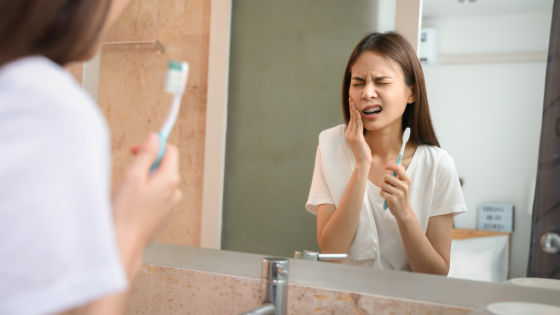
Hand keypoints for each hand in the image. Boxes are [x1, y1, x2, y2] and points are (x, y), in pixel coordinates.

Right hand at [112, 133, 181, 278]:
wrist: (123, 244)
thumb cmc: (125, 213)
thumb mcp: (133, 176)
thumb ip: (146, 154)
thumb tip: (155, 139)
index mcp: (170, 180)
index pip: (170, 151)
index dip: (154, 146)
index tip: (138, 149)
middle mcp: (175, 193)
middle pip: (165, 167)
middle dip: (147, 165)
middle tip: (129, 173)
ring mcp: (170, 206)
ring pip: (159, 183)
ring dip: (145, 182)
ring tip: (129, 193)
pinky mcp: (163, 217)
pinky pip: (156, 198)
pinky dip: (145, 196)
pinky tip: (132, 205)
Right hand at [345, 98, 371, 167]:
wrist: (363, 162)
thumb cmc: (363, 152)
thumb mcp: (360, 140)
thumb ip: (359, 133)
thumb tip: (361, 126)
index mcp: (348, 134)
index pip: (351, 120)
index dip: (352, 111)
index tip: (352, 103)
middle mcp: (349, 134)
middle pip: (351, 118)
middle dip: (351, 108)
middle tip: (351, 99)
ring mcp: (352, 136)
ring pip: (354, 121)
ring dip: (354, 111)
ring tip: (354, 102)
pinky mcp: (357, 138)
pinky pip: (358, 126)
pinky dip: (358, 118)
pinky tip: (358, 112)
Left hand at [380, 164, 411, 218]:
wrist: (403, 210)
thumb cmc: (401, 195)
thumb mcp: (404, 184)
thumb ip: (401, 174)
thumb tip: (398, 163)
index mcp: (407, 180)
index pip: (397, 168)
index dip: (390, 165)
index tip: (385, 167)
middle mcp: (404, 186)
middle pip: (387, 176)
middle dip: (385, 180)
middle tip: (389, 185)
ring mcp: (399, 193)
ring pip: (383, 184)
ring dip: (383, 188)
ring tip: (388, 191)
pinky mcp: (393, 199)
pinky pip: (381, 192)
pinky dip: (382, 193)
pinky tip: (387, 196)